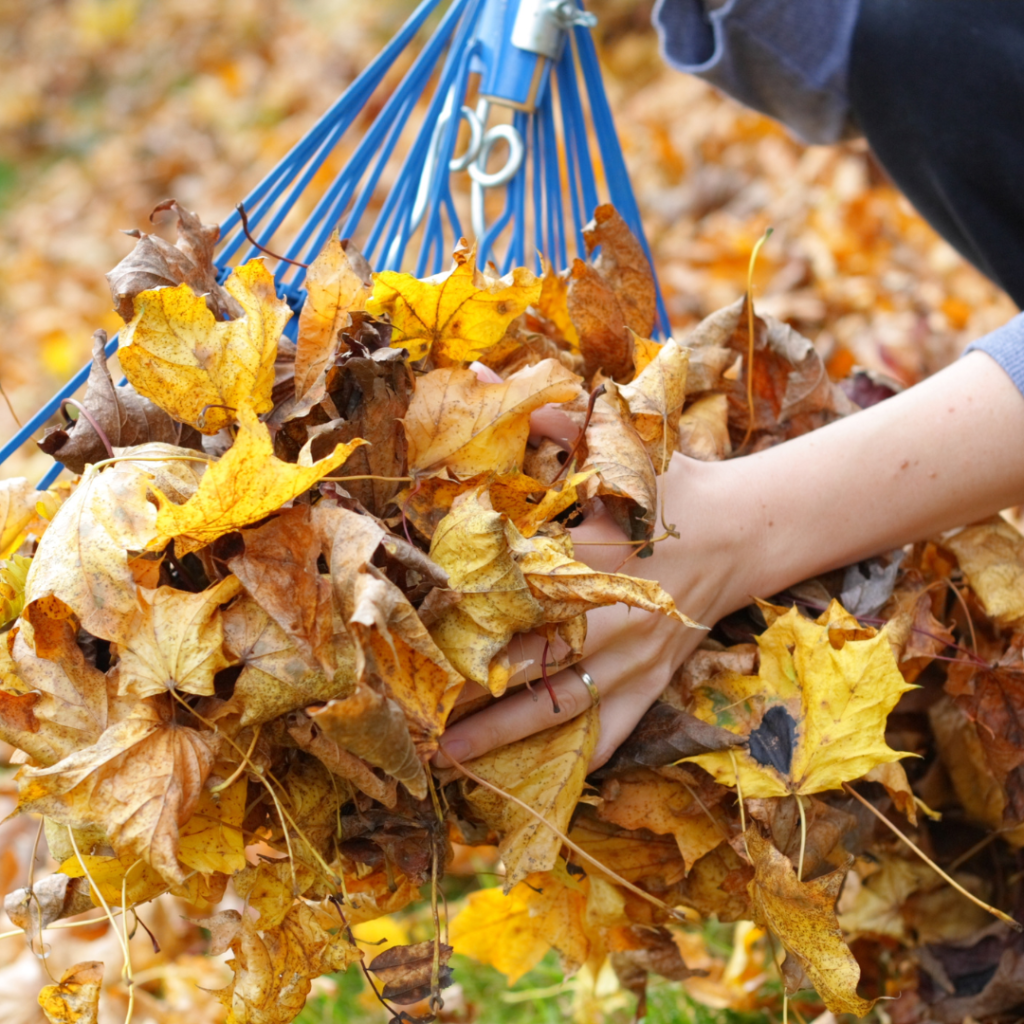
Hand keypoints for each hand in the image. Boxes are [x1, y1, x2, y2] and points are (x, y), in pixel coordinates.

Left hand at [434, 451, 750, 769]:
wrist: (745, 529)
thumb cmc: (672, 487)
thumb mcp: (618, 447)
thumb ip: (546, 421)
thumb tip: (477, 376)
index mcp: (597, 556)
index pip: (521, 593)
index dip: (471, 616)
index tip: (419, 633)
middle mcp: (614, 616)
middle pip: (534, 662)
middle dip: (474, 690)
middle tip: (415, 713)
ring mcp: (637, 658)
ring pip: (564, 706)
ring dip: (507, 736)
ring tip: (450, 758)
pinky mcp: (655, 681)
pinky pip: (615, 729)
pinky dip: (577, 757)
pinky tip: (535, 782)